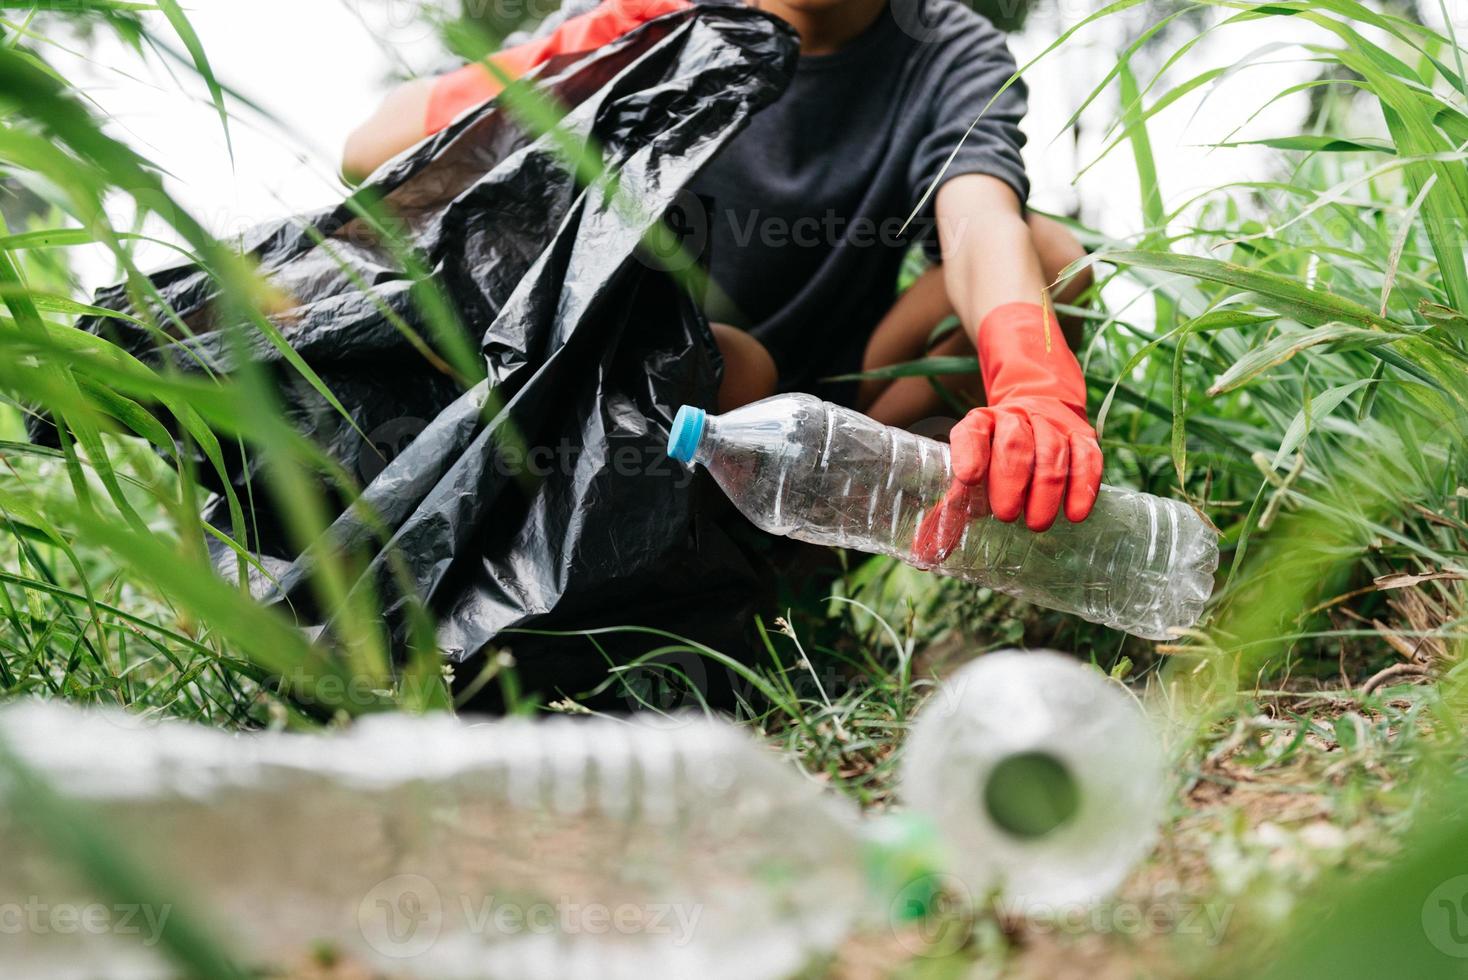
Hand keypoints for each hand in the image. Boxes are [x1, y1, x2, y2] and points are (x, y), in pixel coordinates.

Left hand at [949, 398, 1101, 530]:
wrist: (1038, 412)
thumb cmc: (996, 456)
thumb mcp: (971, 473)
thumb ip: (951, 511)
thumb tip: (924, 556)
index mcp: (980, 424)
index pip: (973, 432)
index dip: (970, 453)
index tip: (968, 479)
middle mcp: (1014, 418)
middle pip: (1015, 443)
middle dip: (1010, 480)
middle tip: (1006, 515)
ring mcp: (1051, 424)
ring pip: (1052, 451)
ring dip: (1045, 490)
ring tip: (1036, 524)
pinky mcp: (1082, 436)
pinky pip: (1087, 457)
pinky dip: (1083, 486)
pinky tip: (1074, 514)